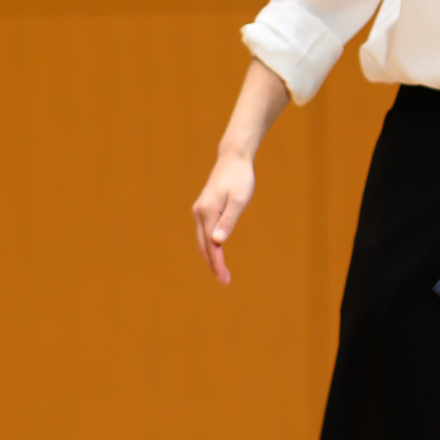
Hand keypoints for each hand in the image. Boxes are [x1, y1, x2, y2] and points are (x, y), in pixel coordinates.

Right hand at [190, 148, 255, 284]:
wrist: (233, 158)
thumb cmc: (240, 178)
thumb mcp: (239, 200)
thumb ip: (228, 221)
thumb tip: (217, 242)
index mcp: (208, 212)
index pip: (211, 245)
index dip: (217, 263)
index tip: (224, 278)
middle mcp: (200, 212)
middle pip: (204, 245)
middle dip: (213, 264)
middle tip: (224, 281)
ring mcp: (200, 210)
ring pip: (202, 239)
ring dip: (210, 256)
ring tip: (220, 272)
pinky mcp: (204, 208)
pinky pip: (203, 232)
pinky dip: (209, 245)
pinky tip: (216, 252)